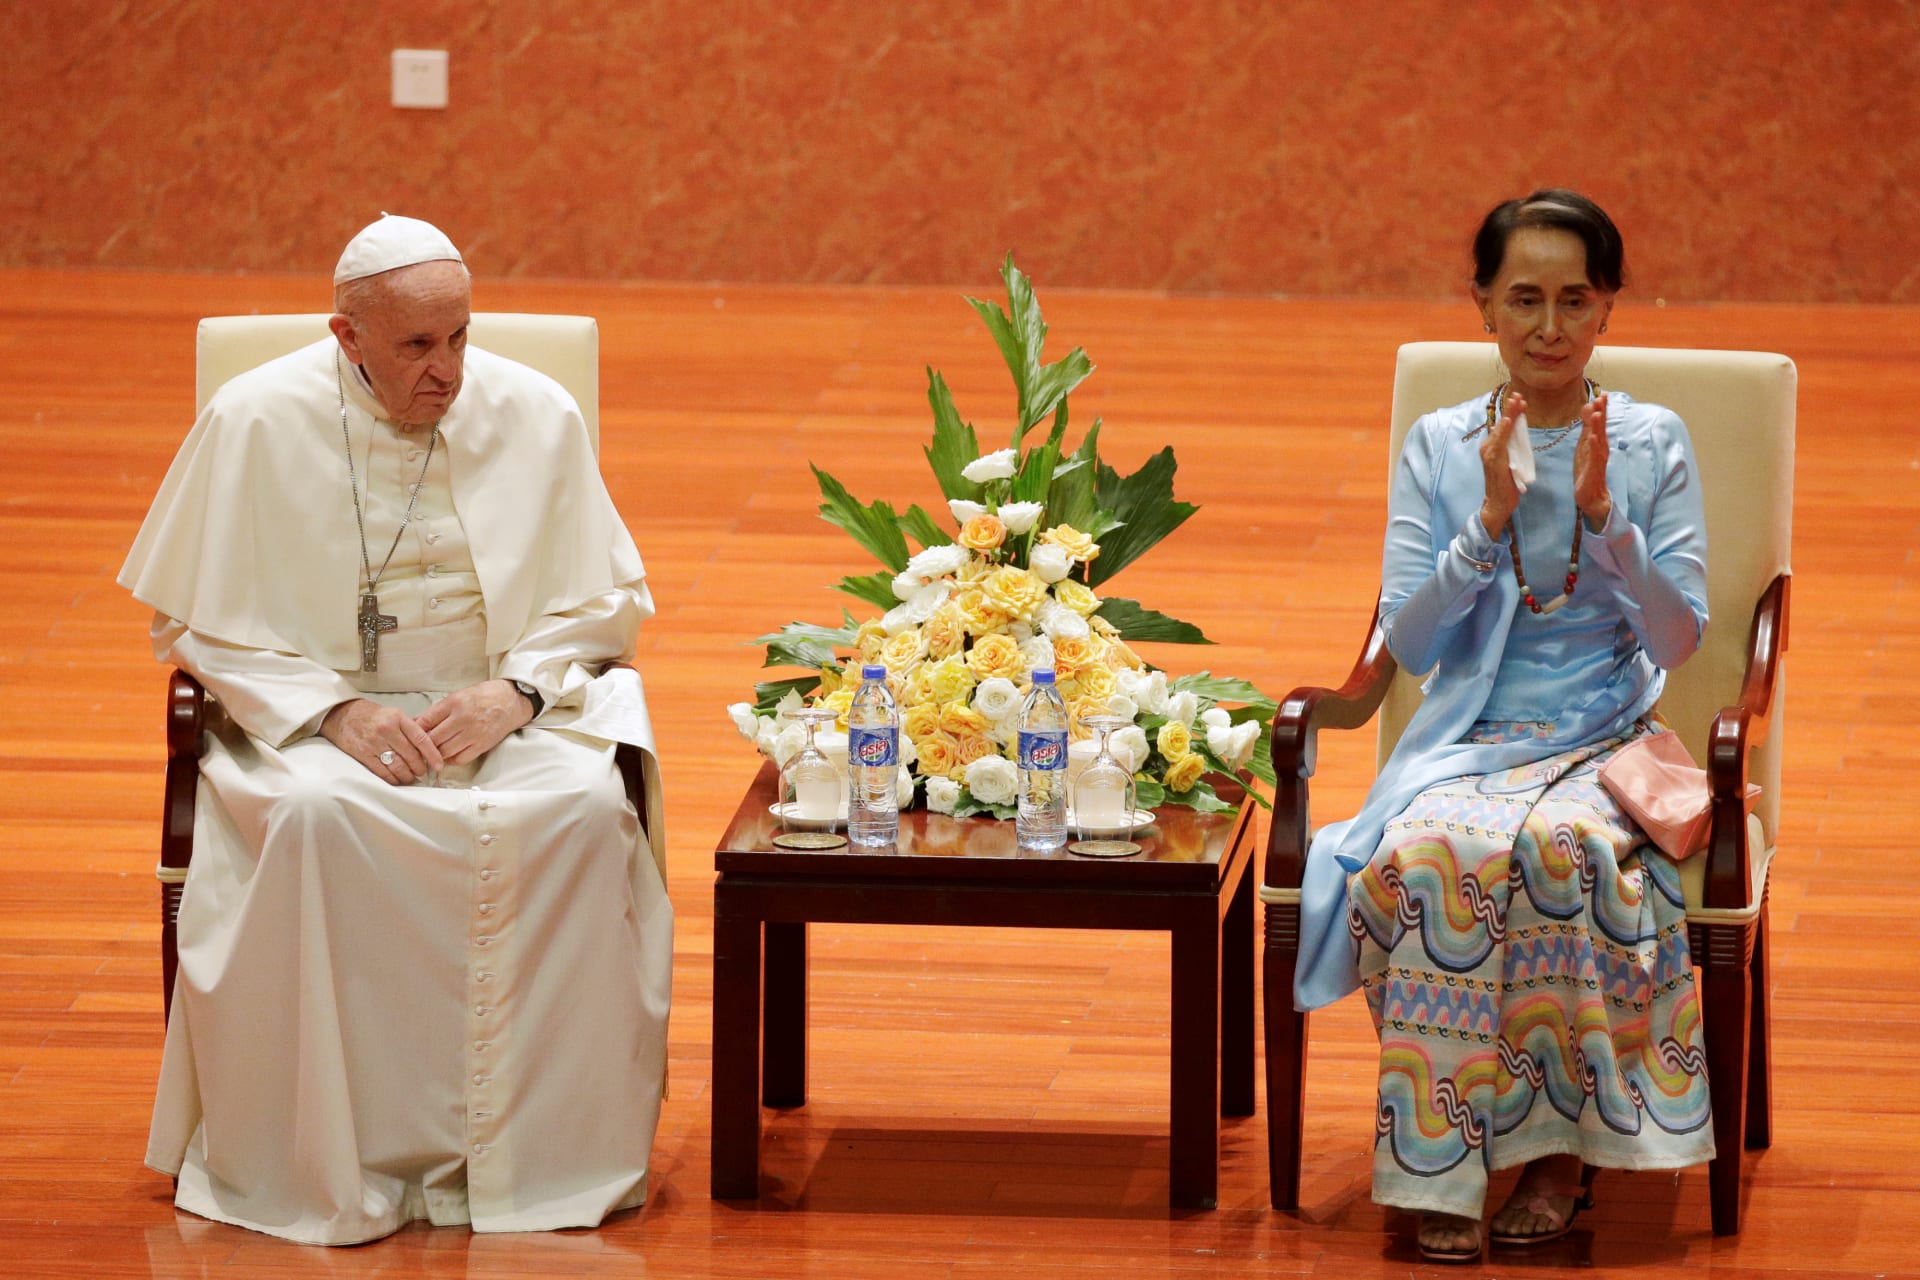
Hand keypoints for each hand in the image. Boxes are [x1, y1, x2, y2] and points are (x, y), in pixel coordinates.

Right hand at [321, 698, 445, 784]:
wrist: (341, 715)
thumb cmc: (371, 715)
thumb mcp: (393, 714)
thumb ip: (409, 728)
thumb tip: (428, 746)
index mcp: (398, 718)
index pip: (422, 739)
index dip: (433, 755)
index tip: (439, 764)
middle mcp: (387, 730)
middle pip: (411, 755)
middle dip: (420, 768)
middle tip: (423, 772)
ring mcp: (374, 743)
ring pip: (398, 766)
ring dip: (407, 776)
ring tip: (411, 777)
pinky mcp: (363, 754)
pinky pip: (382, 772)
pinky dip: (392, 779)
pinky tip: (397, 780)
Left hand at [416, 679, 534, 765]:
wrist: (511, 700)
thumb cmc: (485, 696)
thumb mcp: (458, 696)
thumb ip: (438, 710)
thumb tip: (418, 721)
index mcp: (454, 703)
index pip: (426, 721)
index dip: (415, 731)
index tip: (410, 737)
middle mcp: (463, 718)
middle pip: (433, 739)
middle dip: (423, 745)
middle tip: (418, 749)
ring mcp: (473, 733)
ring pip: (444, 751)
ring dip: (436, 754)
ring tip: (432, 754)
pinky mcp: (482, 744)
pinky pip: (460, 758)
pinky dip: (451, 760)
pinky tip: (448, 756)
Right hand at [1478, 390, 1524, 538]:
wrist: (1497, 503)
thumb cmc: (1507, 485)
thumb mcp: (1512, 462)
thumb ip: (1513, 448)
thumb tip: (1519, 435)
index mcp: (1494, 447)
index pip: (1505, 425)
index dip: (1513, 411)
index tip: (1521, 399)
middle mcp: (1488, 447)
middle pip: (1502, 424)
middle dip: (1511, 408)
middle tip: (1519, 394)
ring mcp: (1489, 454)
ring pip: (1501, 430)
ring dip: (1509, 415)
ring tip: (1516, 402)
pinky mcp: (1492, 461)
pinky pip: (1499, 443)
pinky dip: (1503, 431)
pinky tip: (1508, 421)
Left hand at [1574, 391, 1612, 528]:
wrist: (1591, 495)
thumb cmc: (1588, 469)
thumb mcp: (1585, 445)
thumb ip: (1587, 427)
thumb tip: (1588, 407)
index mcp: (1597, 442)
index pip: (1600, 422)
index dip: (1601, 408)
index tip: (1601, 393)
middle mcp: (1601, 448)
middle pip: (1601, 428)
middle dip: (1602, 412)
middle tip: (1602, 397)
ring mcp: (1598, 459)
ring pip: (1599, 440)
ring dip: (1599, 427)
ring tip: (1598, 413)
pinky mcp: (1593, 470)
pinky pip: (1594, 457)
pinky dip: (1594, 446)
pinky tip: (1593, 437)